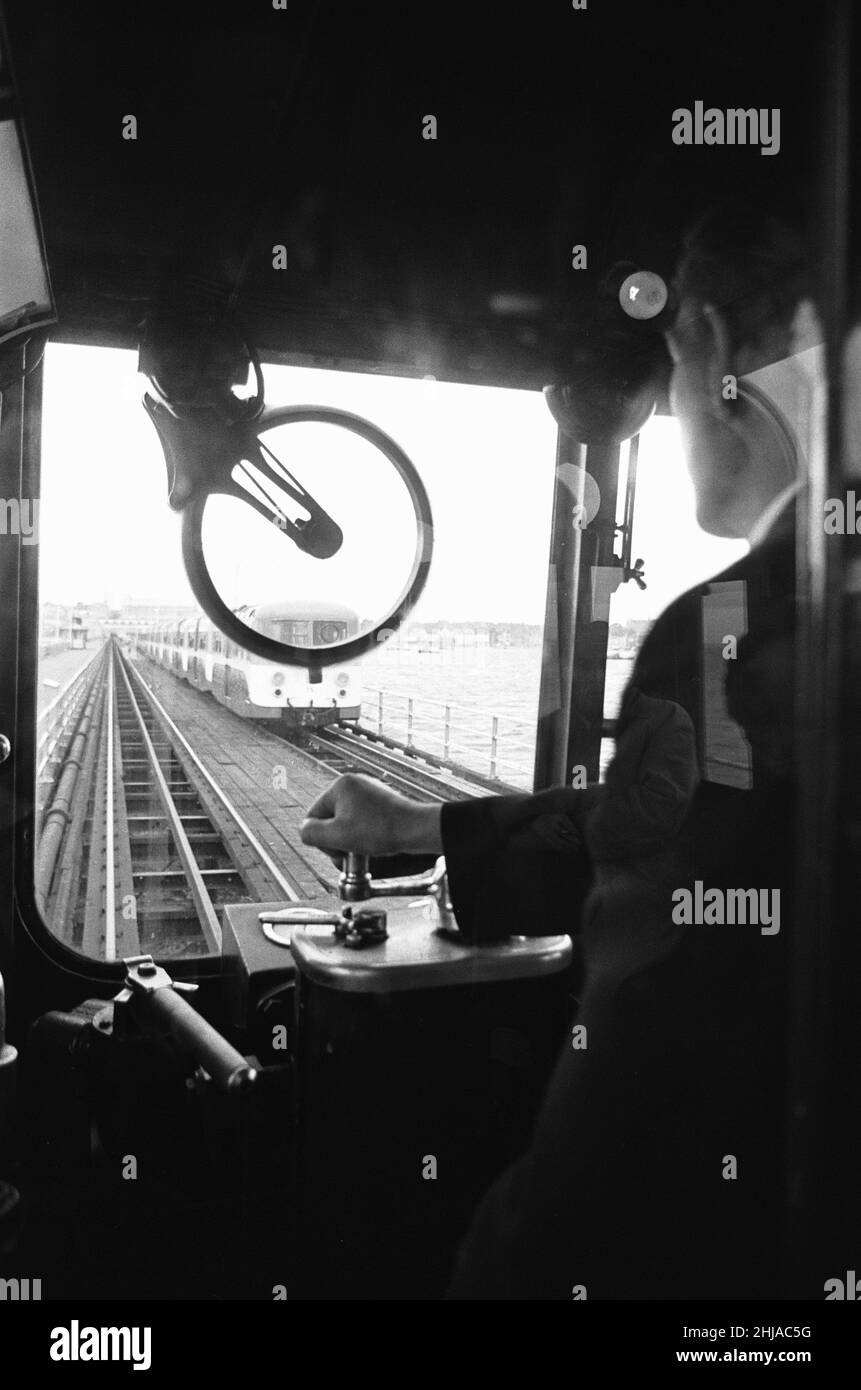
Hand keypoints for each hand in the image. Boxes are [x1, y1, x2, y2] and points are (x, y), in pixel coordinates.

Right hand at [300, 773, 442, 856]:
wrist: (416, 829)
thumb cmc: (380, 830)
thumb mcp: (337, 836)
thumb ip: (311, 833)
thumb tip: (304, 830)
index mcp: (340, 786)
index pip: (314, 816)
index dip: (322, 839)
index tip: (339, 849)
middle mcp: (353, 784)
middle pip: (330, 819)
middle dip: (336, 839)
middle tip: (350, 851)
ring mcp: (368, 793)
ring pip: (346, 822)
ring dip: (349, 839)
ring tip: (362, 849)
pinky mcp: (380, 803)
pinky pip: (361, 821)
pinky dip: (363, 835)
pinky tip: (372, 843)